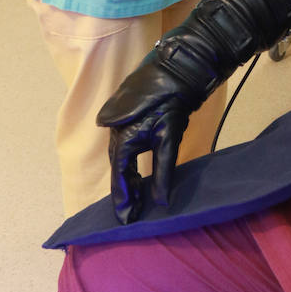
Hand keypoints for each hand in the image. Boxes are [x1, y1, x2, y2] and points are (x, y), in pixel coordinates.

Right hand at [96, 61, 193, 223]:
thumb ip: (163, 172)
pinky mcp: (129, 121)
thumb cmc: (171, 102)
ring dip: (128, 180)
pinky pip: (126, 150)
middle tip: (132, 216)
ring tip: (137, 201)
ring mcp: (120, 126)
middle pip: (118, 171)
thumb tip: (161, 202)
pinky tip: (139, 177)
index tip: (126, 221)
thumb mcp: (169, 139)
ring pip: (122, 161)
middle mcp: (116, 134)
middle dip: (125, 193)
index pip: (119, 179)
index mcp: (122, 140)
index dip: (123, 201)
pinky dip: (131, 167)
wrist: (174, 69)